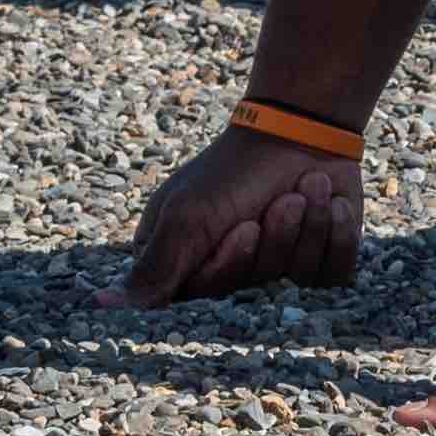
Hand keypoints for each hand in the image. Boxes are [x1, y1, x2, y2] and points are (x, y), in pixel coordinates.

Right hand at [122, 122, 364, 304]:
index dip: (229, 266)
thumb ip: (154, 268)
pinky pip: (334, 276)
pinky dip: (335, 233)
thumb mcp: (188, 215)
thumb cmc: (234, 171)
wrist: (303, 130)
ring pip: (297, 282)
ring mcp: (276, 274)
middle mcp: (230, 277)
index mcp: (187, 267)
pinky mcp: (319, 266)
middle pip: (254, 293)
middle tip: (278, 201)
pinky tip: (331, 203)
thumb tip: (101, 305)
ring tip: (304, 189)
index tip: (240, 227)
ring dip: (307, 227)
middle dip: (273, 239)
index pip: (204, 301)